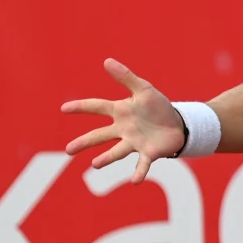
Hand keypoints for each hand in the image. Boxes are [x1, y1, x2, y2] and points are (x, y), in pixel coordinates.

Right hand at [61, 58, 185, 183]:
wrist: (177, 123)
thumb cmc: (157, 107)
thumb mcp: (144, 89)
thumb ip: (126, 77)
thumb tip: (106, 61)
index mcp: (120, 112)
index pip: (97, 107)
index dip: (81, 107)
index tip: (64, 108)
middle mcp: (123, 129)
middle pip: (100, 135)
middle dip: (84, 142)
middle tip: (68, 150)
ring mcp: (135, 142)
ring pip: (117, 152)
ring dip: (107, 158)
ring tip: (95, 165)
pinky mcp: (149, 153)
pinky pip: (142, 164)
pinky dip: (138, 172)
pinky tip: (135, 181)